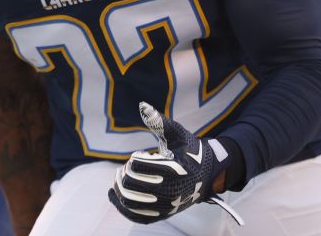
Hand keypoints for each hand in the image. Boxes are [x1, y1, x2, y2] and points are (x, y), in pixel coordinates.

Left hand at [107, 102, 224, 223]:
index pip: (138, 167)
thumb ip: (159, 122)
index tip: (139, 156)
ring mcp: (167, 205)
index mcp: (175, 169)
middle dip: (124, 174)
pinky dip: (121, 206)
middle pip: (131, 185)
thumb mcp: (178, 135)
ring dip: (119, 189)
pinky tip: (112, 194)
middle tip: (127, 167)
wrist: (208, 175)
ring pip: (131, 202)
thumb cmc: (191, 151)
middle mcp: (171, 191)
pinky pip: (137, 216)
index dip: (133, 160)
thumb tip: (142, 105)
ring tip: (120, 178)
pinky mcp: (163, 214)